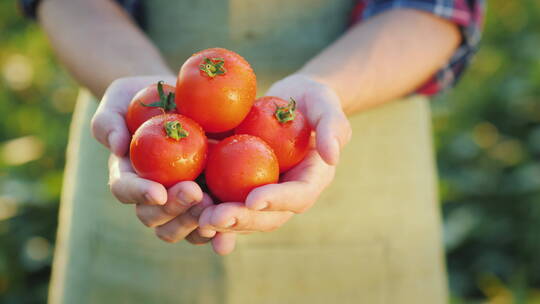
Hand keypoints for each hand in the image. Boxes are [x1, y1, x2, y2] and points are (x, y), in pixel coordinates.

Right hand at [91, 76, 215, 245]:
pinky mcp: (205, 202)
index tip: (158, 192)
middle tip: (195, 193)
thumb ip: (109, 120)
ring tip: (215, 207)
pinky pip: (209, 226)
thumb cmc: (143, 96)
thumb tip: (117, 146)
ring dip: (195, 223)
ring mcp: (178, 202)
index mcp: (128, 173)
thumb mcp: (120, 97)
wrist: (180, 99)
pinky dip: (219, 233)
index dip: (139, 193)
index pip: (125, 188)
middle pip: (153, 216)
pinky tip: (231, 230)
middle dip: (173, 209)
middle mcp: (151, 194)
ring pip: (179, 228)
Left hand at [195, 74, 350, 253]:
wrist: (290, 102)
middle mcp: (286, 195)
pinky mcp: (241, 187)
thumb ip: (333, 127)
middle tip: (215, 217)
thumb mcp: (325, 104)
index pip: (297, 197)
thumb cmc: (311, 100)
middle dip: (241, 220)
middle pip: (267, 217)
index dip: (277, 201)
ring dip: (220, 222)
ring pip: (243, 216)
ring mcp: (263, 193)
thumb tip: (332, 156)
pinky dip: (207, 209)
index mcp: (310, 180)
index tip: (254, 198)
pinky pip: (225, 201)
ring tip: (196, 218)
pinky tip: (186, 209)